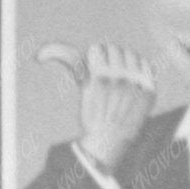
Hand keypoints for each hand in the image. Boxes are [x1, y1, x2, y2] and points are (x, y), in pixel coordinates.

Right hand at [41, 40, 153, 177]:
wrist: (110, 140)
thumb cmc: (92, 112)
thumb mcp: (81, 86)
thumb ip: (68, 63)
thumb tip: (40, 53)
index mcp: (98, 78)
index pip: (98, 48)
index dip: (94, 57)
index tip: (94, 67)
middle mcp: (118, 80)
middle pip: (115, 49)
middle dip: (109, 57)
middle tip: (107, 70)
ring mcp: (136, 86)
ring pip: (131, 54)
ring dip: (124, 60)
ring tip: (120, 73)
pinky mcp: (149, 91)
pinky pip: (146, 65)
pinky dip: (138, 68)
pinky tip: (132, 78)